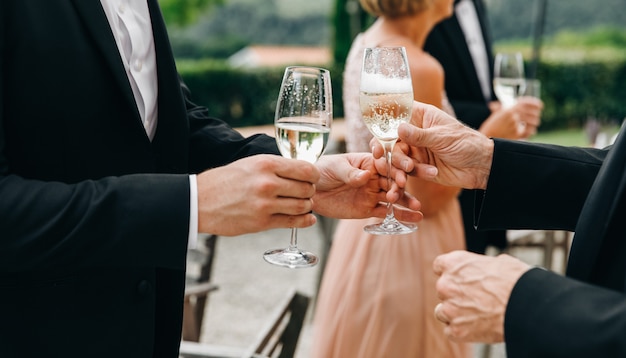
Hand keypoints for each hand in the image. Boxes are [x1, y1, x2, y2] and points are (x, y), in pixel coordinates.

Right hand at [196, 155, 318, 235]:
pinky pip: (292, 222)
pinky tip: (308, 219)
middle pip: (307, 188)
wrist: (199, 202)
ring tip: (302, 204)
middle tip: (307, 192)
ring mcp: (265, 204)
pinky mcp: (261, 222)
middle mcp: (267, 183)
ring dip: (307, 206)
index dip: (313, 175)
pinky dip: (304, 221)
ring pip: (303, 206)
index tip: (312, 178)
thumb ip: (275, 166)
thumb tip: (301, 170)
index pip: (305, 169)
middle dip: (310, 191)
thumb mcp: (250, 164)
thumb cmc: (225, 181)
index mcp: (265, 164)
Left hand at [312, 153, 421, 221]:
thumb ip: (350, 173)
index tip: (399, 176)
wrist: (309, 191)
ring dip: (405, 202)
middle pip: (392, 181)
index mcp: (368, 162)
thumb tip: (365, 176)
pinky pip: (386, 213)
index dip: (394, 169)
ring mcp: (372, 193)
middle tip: (401, 192)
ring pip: (393, 198)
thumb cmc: (321, 171)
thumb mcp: (335, 168)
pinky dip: (399, 216)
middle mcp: (374, 177)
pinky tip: (414, 219)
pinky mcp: (368, 208)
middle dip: (400, 187)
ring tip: (417, 208)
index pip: (385, 164)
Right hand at [374, 101, 493, 189]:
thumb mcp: (443, 137)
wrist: (481, 167)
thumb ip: (419, 135)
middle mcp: (414, 132)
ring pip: (395, 158)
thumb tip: (398, 129)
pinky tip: (401, 188)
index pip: (396, 114)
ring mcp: (415, 150)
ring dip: (396, 169)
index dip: (383, 123)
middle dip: (387, 153)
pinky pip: (404, 172)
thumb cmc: (467, 143)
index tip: (377, 136)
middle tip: (384, 161)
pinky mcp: (417, 167)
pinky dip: (402, 180)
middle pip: (390, 139)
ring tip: (403, 179)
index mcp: (421, 117)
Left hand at [433, 251, 530, 342]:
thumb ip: (479, 267)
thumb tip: (482, 270)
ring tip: (477, 313)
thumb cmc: (517, 282)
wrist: (527, 307)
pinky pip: (450, 330)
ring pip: (442, 311)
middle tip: (476, 298)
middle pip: (443, 290)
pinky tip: (477, 325)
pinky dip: (461, 330)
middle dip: (456, 294)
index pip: (439, 266)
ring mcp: (450, 308)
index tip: (457, 279)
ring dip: (455, 313)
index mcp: (454, 264)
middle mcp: (446, 285)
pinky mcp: (456, 330)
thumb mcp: (498, 262)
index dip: (451, 274)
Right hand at [482, 97, 542, 138]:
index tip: (540, 105)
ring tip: (534, 122)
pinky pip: (529, 131)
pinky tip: (531, 130)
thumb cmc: (491, 126)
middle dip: (536, 114)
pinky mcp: (516, 135)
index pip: (525, 103)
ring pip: (532, 122)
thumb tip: (512, 104)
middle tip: (537, 114)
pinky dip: (532, 130)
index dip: (535, 103)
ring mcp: (515, 126)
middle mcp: (512, 116)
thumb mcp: (497, 114)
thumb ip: (506, 109)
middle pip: (531, 113)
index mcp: (508, 109)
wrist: (485, 138)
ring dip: (535, 122)